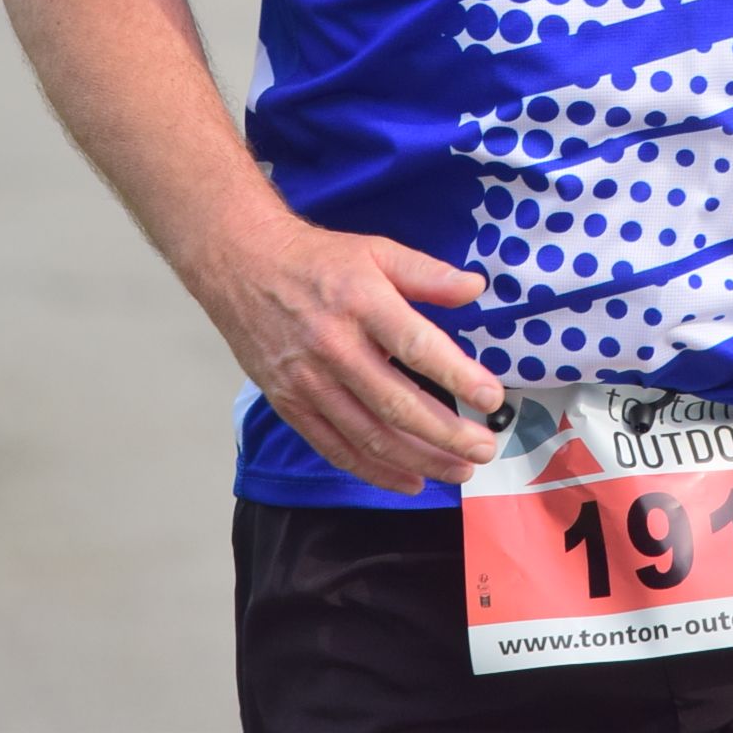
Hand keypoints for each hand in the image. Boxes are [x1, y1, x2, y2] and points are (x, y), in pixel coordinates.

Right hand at [188, 207, 506, 494]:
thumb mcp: (377, 251)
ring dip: (420, 460)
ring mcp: (309, 381)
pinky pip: (336, 448)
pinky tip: (410, 481)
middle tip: (484, 448)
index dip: (458, 376)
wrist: (240, 265)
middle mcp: (334, 346)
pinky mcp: (289, 404)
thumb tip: (476, 288)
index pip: (417, 346)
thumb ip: (428, 274)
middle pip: (397, 403)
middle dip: (447, 434)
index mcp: (362, 302)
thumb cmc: (316, 260)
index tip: (491, 398)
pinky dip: (375, 472)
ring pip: (370, 435)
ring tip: (460, 470)